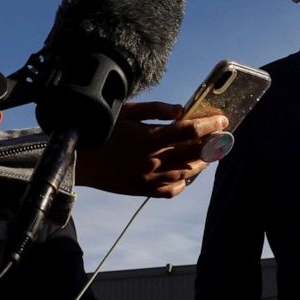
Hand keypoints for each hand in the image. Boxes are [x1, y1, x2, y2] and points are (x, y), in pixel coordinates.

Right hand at [75, 101, 227, 197]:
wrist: (76, 158)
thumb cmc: (102, 129)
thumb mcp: (127, 111)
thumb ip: (156, 110)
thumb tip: (181, 110)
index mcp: (149, 138)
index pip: (189, 131)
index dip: (210, 125)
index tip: (223, 119)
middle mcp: (152, 160)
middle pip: (193, 153)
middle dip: (213, 143)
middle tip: (224, 137)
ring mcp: (148, 178)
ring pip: (186, 172)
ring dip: (202, 163)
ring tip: (211, 154)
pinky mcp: (141, 190)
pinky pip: (170, 190)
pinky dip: (183, 183)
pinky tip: (187, 175)